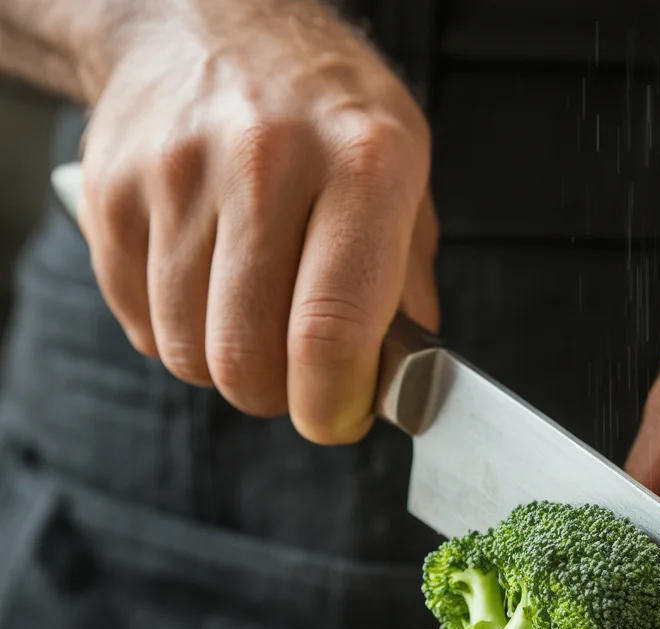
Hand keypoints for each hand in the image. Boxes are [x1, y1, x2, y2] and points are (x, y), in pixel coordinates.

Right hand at [78, 0, 436, 442]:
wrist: (209, 18)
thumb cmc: (323, 106)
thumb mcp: (404, 169)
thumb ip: (407, 278)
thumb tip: (400, 376)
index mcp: (363, 162)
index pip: (331, 330)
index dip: (333, 405)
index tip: (340, 418)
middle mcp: (266, 162)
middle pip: (248, 358)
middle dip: (279, 395)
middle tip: (300, 376)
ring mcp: (176, 174)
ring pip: (187, 352)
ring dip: (227, 366)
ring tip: (256, 321)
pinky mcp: (112, 192)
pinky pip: (140, 322)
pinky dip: (177, 332)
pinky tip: (209, 288)